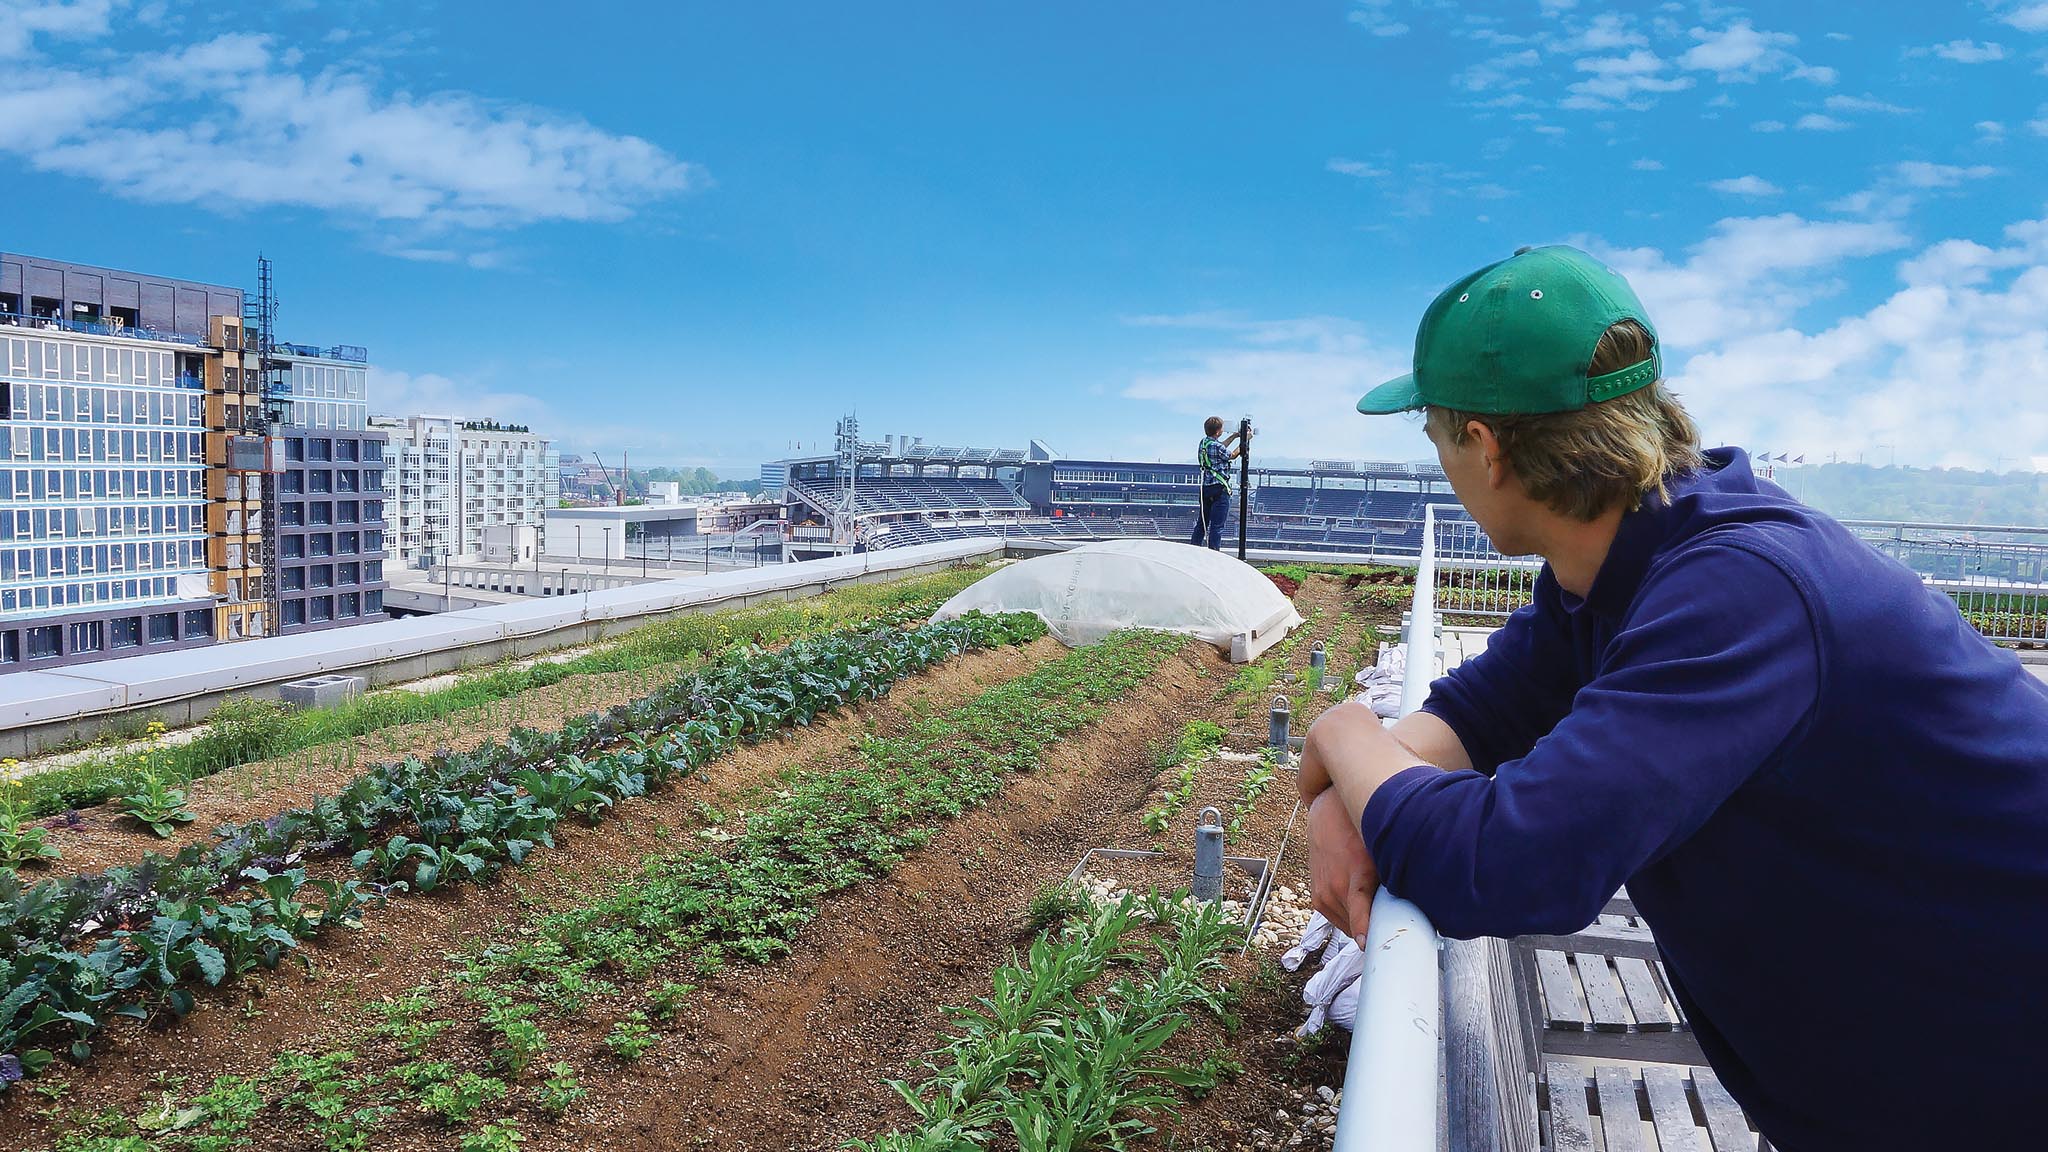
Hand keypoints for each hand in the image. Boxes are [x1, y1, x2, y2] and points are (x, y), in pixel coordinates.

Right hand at [1307, 788, 1378, 948]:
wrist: (1327, 814)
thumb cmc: (1360, 830)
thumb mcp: (1381, 853)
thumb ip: (1393, 879)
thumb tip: (1416, 902)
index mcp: (1355, 878)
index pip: (1359, 915)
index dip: (1366, 933)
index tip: (1370, 947)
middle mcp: (1334, 889)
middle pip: (1356, 928)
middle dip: (1373, 930)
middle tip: (1392, 930)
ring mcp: (1323, 894)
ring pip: (1346, 926)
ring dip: (1360, 924)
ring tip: (1377, 916)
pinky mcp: (1317, 897)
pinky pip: (1337, 918)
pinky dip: (1349, 917)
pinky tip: (1361, 907)